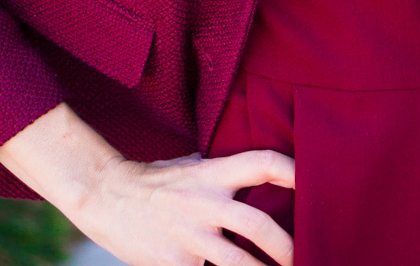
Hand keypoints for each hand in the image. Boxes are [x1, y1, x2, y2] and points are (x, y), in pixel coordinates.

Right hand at [72, 147, 294, 265]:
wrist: (107, 196)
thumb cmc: (156, 180)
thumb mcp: (192, 165)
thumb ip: (222, 173)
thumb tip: (260, 177)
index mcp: (213, 172)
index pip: (262, 163)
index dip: (292, 171)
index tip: (313, 183)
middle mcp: (204, 202)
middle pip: (259, 225)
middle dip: (288, 248)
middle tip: (304, 258)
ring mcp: (190, 236)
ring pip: (239, 264)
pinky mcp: (175, 264)